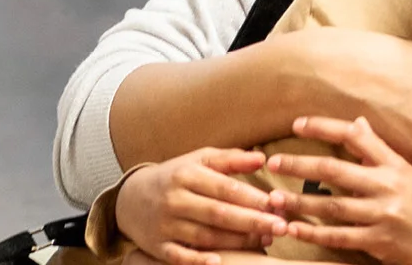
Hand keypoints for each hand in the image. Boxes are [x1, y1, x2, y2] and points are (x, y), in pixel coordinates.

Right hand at [116, 148, 286, 264]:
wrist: (130, 199)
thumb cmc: (175, 177)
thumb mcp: (198, 161)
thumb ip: (230, 160)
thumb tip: (262, 158)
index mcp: (187, 175)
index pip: (224, 187)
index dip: (252, 197)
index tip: (278, 204)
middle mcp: (175, 199)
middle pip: (218, 213)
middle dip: (252, 221)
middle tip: (281, 227)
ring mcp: (166, 224)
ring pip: (205, 236)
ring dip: (237, 242)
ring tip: (265, 241)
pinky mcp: (158, 246)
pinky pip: (179, 256)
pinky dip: (198, 261)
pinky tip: (219, 263)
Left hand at [266, 117, 411, 264]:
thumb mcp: (411, 177)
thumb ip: (381, 152)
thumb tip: (358, 121)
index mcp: (397, 165)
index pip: (356, 136)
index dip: (324, 127)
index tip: (296, 123)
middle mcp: (390, 186)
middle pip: (335, 170)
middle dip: (300, 165)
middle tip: (273, 162)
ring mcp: (385, 215)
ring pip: (332, 205)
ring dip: (298, 202)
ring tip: (273, 199)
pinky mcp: (380, 242)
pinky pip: (339, 236)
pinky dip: (313, 233)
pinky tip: (293, 229)